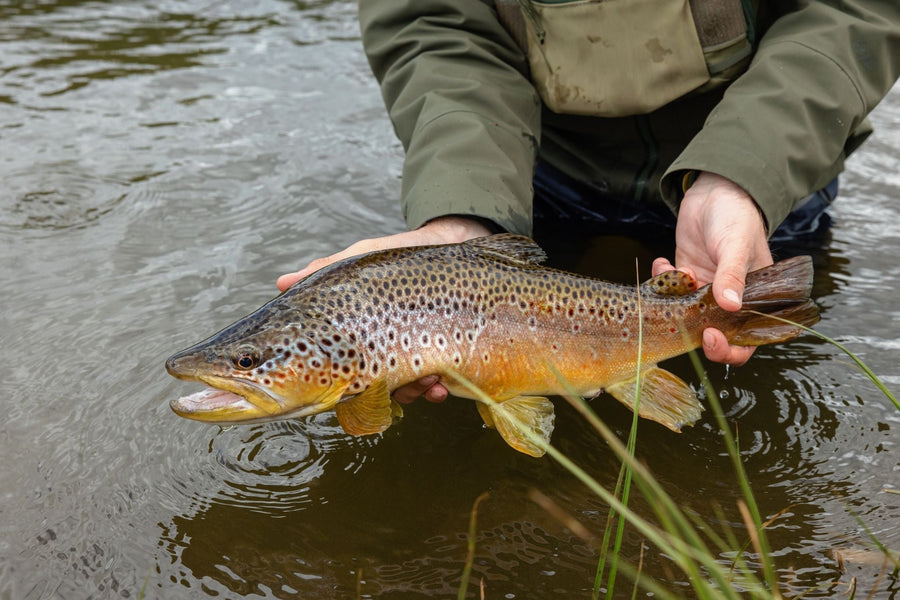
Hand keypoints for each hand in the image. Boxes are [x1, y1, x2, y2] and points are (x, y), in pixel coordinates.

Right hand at [277, 215, 492, 402]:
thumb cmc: (395, 256)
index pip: (337, 370)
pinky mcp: (437, 357)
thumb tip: (281, 283)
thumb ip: (324, 273)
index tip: (348, 388)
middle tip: (393, 381)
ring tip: (427, 379)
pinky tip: (440, 385)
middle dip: (383, 391)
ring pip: (401, 393)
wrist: (445, 245)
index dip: (340, 385)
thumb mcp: (358, 262)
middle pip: (370, 390)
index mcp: (353, 336)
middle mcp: (376, 352)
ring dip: (413, 392)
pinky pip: (432, 388)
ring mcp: (407, 358)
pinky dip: (435, 391)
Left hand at [652, 171, 772, 365]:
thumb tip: (729, 306)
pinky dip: (662, 281)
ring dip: (673, 304)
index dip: (730, 348)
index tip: (711, 337)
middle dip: (694, 332)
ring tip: (673, 278)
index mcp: (753, 297)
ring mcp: (704, 287)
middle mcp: (729, 297)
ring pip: (685, 314)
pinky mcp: (685, 274)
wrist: (716, 189)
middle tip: (678, 321)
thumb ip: (731, 276)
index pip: (746, 338)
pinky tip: (663, 262)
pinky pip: (670, 290)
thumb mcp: (736, 245)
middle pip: (713, 333)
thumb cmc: (736, 216)